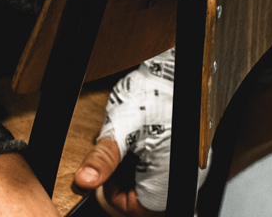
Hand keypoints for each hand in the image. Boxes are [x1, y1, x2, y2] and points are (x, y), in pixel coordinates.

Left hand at [70, 49, 202, 213]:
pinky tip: (137, 148)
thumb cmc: (155, 93)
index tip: (101, 178)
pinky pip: (161, 174)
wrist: (173, 69)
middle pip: (145, 201)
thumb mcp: (122, 125)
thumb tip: (84, 181)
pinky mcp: (185, 156)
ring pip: (151, 188)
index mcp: (172, 174)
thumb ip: (103, 158)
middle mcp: (184, 175)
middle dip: (122, 186)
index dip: (113, 197)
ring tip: (126, 151)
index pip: (137, 210)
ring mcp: (187, 166)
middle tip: (112, 162)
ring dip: (131, 175)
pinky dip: (144, 165)